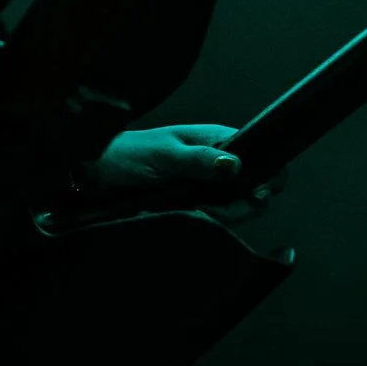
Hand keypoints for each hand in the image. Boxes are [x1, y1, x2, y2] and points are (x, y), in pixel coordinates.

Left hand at [80, 124, 291, 223]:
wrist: (97, 175)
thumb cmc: (129, 155)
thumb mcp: (165, 155)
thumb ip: (199, 160)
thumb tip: (236, 165)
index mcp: (217, 141)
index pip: (261, 155)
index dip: (269, 175)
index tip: (259, 193)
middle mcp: (218, 165)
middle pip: (254, 190)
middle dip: (242, 204)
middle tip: (211, 207)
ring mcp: (207, 188)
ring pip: (237, 209)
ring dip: (223, 216)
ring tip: (194, 210)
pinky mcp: (195, 208)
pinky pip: (216, 221)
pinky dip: (209, 224)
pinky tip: (190, 217)